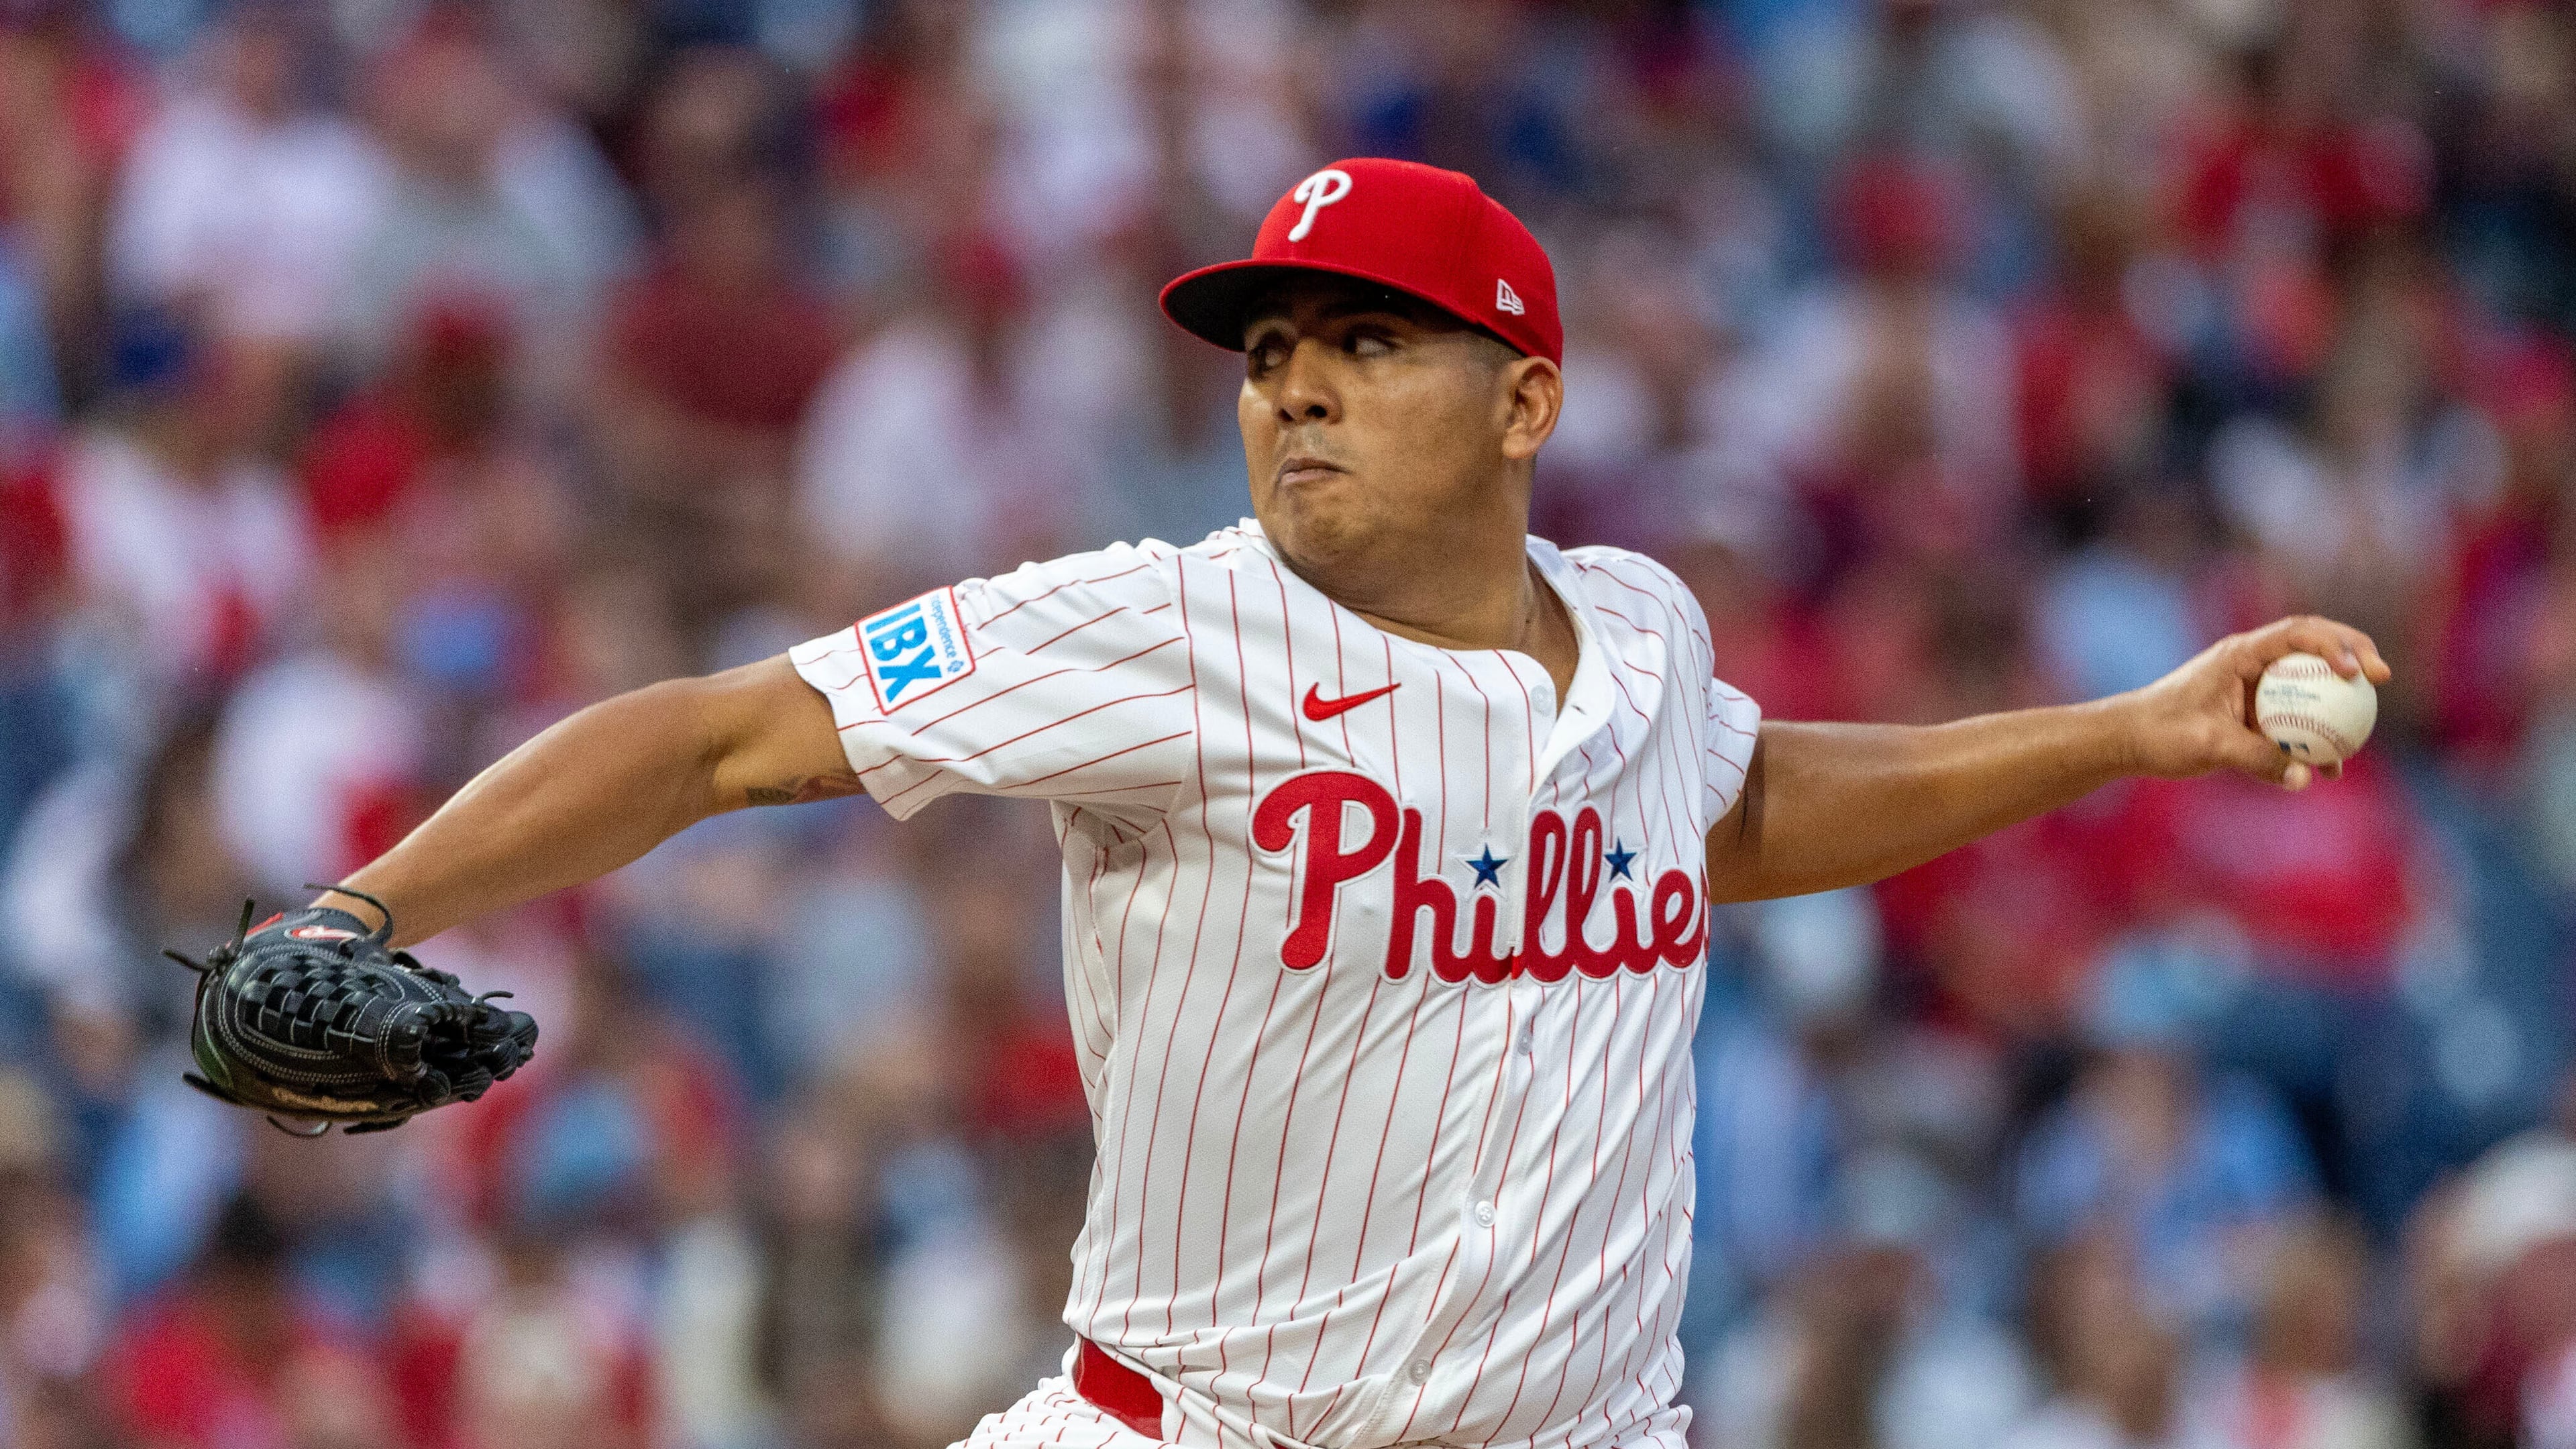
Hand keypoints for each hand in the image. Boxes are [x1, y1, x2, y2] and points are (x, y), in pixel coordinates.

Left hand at [2118, 615, 2391, 790]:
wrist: (2129, 742)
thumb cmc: (2161, 734)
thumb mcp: (2208, 745)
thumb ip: (2256, 758)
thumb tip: (2305, 778)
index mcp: (2240, 654)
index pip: (2298, 634)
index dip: (2335, 644)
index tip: (2357, 673)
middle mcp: (2252, 663)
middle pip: (2314, 646)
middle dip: (2353, 654)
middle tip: (2383, 677)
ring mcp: (2255, 687)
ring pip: (2309, 684)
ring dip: (2338, 699)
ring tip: (2366, 726)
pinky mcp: (2253, 714)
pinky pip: (2294, 719)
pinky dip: (2314, 736)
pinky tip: (2330, 768)